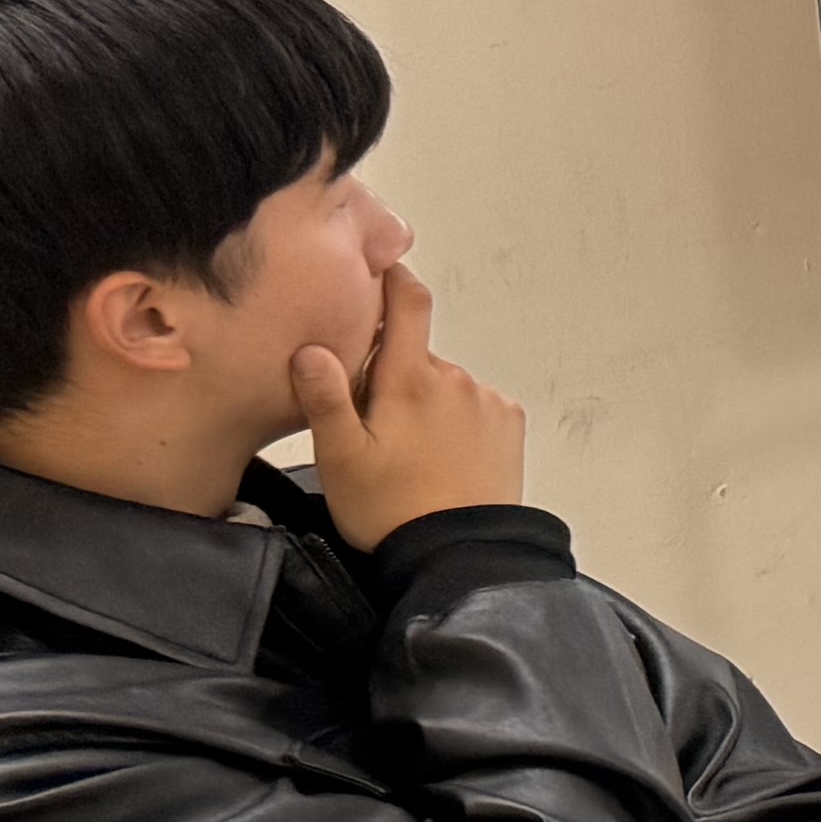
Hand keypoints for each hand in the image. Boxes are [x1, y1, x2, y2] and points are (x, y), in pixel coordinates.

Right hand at [288, 262, 525, 548]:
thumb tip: (311, 347)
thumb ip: (325, 398)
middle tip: (372, 425)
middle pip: (417, 356)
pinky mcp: (509, 423)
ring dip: (425, 403)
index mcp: (409, 380)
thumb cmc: (389, 509)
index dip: (395, 278)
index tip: (383, 267)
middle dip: (393, 376)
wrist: (457, 553)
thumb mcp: (340, 458)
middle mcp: (454, 379)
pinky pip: (474, 406)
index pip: (409, 304)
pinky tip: (441, 457)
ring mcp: (486, 400)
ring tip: (408, 454)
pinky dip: (456, 420)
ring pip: (444, 384)